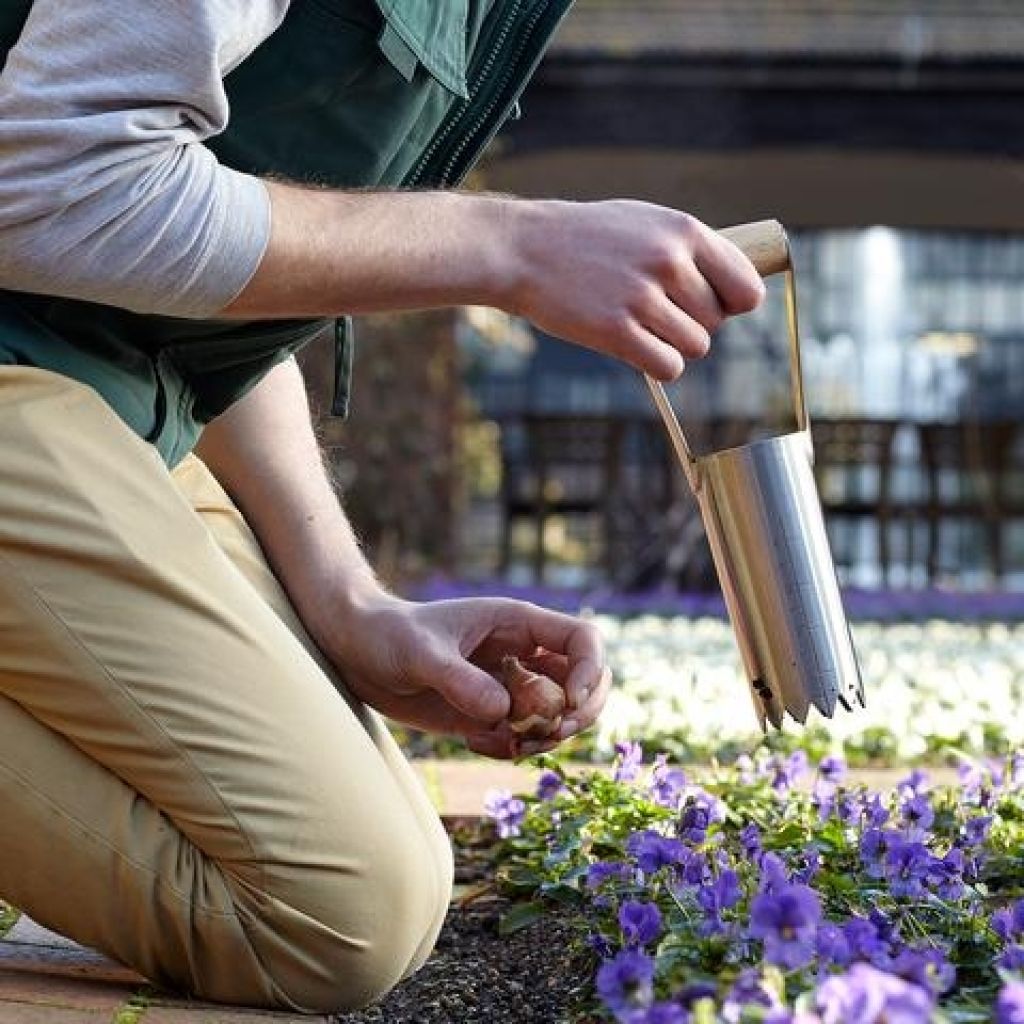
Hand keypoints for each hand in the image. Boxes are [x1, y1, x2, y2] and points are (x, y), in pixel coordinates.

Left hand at [319, 591, 610, 758]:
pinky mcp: (491, 714)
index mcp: (518, 624)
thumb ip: (459, 679)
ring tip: (501, 742)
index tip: (567, 704)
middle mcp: (524, 655)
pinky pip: (525, 737)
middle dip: (579, 714)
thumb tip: (503, 711)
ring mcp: (511, 686)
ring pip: (560, 716)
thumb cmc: (388, 635)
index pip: (583, 640)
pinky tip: (475, 744)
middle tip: (543, 734)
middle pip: (587, 683)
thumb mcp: (420, 653)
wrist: (358, 652)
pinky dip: (514, 749)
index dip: (590, 671)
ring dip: (545, 738)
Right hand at [504, 199, 765, 379]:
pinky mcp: (616, 331)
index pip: (746, 288)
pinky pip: (668, 367)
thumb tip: (736, 293)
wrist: (525, 250)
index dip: (733, 305)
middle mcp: (668, 262)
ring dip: (673, 346)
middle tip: (659, 316)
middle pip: (716, 323)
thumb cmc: (586, 238)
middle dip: (693, 326)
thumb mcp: (645, 222)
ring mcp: (642, 298)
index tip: (713, 307)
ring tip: (643, 328)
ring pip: (695, 347)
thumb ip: (689, 250)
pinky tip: (635, 348)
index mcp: (684, 231)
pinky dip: (657, 365)